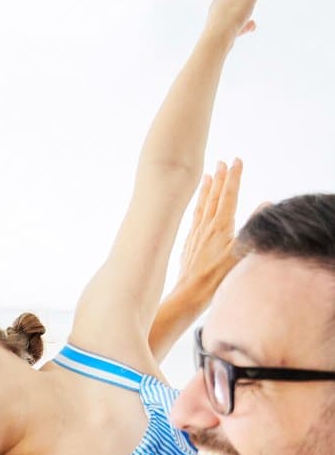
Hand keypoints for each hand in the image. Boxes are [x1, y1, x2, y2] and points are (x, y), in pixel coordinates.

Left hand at [176, 157, 243, 304]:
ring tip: (208, 176)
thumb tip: (266, 204)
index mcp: (221, 226)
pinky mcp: (189, 246)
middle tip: (222, 162)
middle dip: (220, 178)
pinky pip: (194, 219)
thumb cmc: (215, 277)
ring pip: (202, 206)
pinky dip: (197, 208)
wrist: (189, 294)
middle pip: (215, 197)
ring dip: (206, 190)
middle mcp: (207, 227)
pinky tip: (197, 208)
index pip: (230, 195)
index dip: (234, 177)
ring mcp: (196, 235)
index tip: (237, 160)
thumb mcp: (240, 252)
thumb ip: (253, 227)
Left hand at [203, 0, 269, 48]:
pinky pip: (233, 28)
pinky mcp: (219, 34)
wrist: (216, 42)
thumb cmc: (231, 17)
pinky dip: (242, 26)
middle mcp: (218, 6)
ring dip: (239, 12)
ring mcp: (218, 21)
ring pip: (230, 14)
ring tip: (248, 13)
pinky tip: (250, 28)